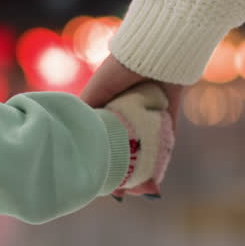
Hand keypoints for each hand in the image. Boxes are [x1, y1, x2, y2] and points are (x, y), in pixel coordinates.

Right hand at [81, 55, 185, 196]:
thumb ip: (85, 115)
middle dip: (124, 171)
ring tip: (139, 191)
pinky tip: (156, 180)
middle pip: (127, 149)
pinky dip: (162, 161)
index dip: (101, 160)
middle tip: (121, 193)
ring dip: (144, 171)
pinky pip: (166, 143)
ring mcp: (150, 116)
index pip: (104, 141)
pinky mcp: (169, 117)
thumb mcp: (94, 94)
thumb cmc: (119, 70)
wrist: (155, 51)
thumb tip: (75, 146)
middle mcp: (130, 114)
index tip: (99, 180)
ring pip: (147, 151)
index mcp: (109, 108)